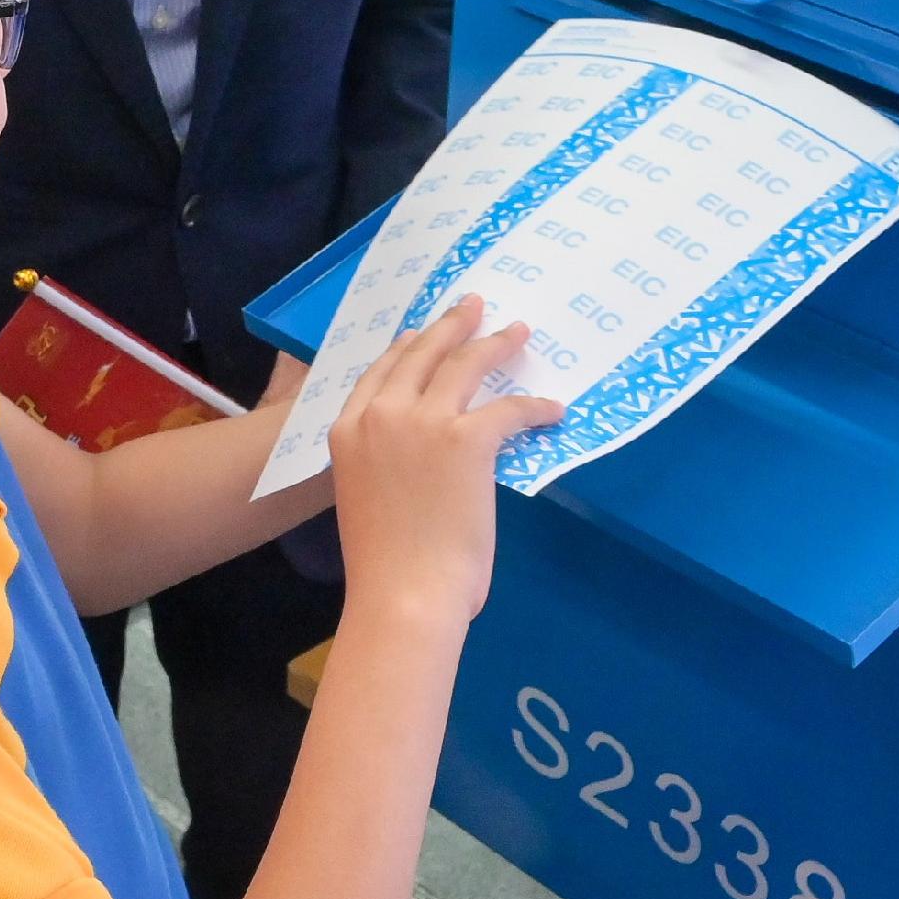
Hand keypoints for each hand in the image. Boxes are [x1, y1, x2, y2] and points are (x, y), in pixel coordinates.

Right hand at [325, 297, 564, 635]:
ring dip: (493, 343)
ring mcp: (422, 423)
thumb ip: (384, 464)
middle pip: (420, 354)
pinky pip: (509, 409)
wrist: (403, 592)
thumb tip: (420, 461)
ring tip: (515, 331)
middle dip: (450, 326)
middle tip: (472, 306)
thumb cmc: (384, 563)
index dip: (407, 347)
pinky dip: (535, 407)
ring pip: (463, 365)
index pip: (380, 372)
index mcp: (346, 430)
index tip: (424, 332)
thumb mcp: (365, 496)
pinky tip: (552, 409)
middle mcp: (379, 415)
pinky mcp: (466, 440)